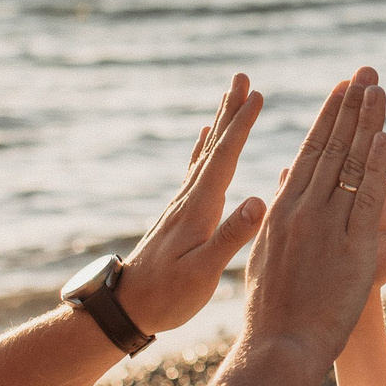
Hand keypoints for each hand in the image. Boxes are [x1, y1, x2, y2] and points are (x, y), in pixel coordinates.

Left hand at [117, 76, 267, 334]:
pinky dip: (204, 148)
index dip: (242, 126)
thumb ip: (230, 238)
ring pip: (206, 154)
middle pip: (214, 146)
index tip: (258, 96)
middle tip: (242, 77)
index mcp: (199, 209)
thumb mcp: (203, 273)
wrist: (127, 308)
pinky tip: (205, 136)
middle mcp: (189, 199)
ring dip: (221, 123)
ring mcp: (183, 204)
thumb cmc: (167, 297)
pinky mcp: (181, 214)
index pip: (225, 158)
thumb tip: (258, 200)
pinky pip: (196, 170)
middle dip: (231, 111)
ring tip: (230, 97)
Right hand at [238, 71, 385, 374]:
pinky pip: (365, 198)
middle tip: (365, 72)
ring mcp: (324, 226)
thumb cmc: (269, 315)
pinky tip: (385, 137)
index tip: (342, 90)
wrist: (276, 348)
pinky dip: (374, 166)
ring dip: (366, 123)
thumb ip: (271, 227)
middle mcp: (301, 210)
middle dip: (349, 106)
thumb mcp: (264, 259)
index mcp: (280, 211)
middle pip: (330, 147)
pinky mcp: (350, 247)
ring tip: (379, 89)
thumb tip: (273, 205)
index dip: (328, 118)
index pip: (308, 152)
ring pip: (348, 164)